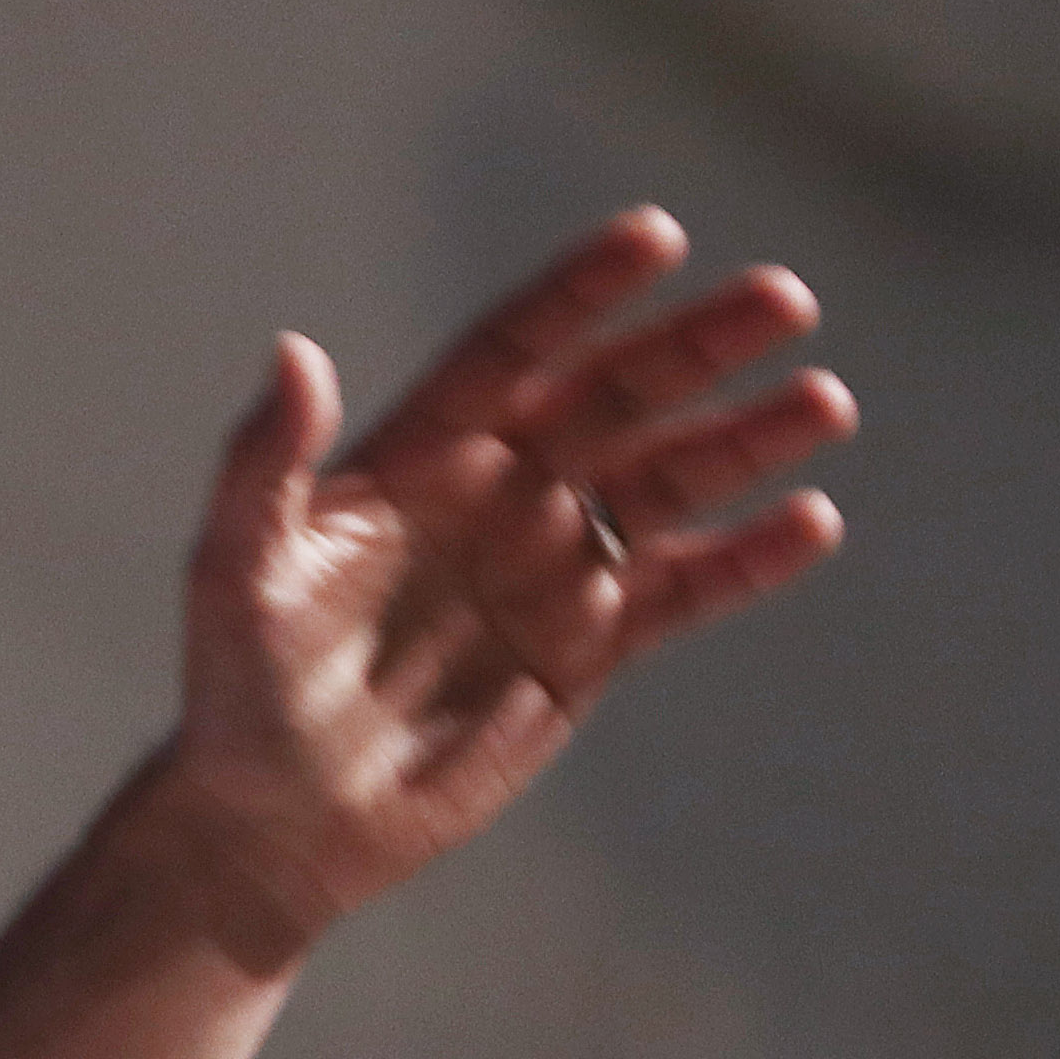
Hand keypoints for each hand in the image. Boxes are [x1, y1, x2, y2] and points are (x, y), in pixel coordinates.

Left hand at [169, 205, 851, 960]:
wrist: (279, 822)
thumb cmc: (239, 691)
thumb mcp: (236, 573)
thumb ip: (262, 465)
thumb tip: (293, 349)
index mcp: (416, 456)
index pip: (511, 351)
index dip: (578, 295)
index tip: (654, 236)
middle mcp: (495, 494)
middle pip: (612, 399)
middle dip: (696, 347)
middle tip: (786, 300)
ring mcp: (547, 568)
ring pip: (664, 484)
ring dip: (744, 441)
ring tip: (823, 402)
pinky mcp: (585, 648)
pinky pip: (680, 590)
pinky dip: (745, 560)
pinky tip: (809, 521)